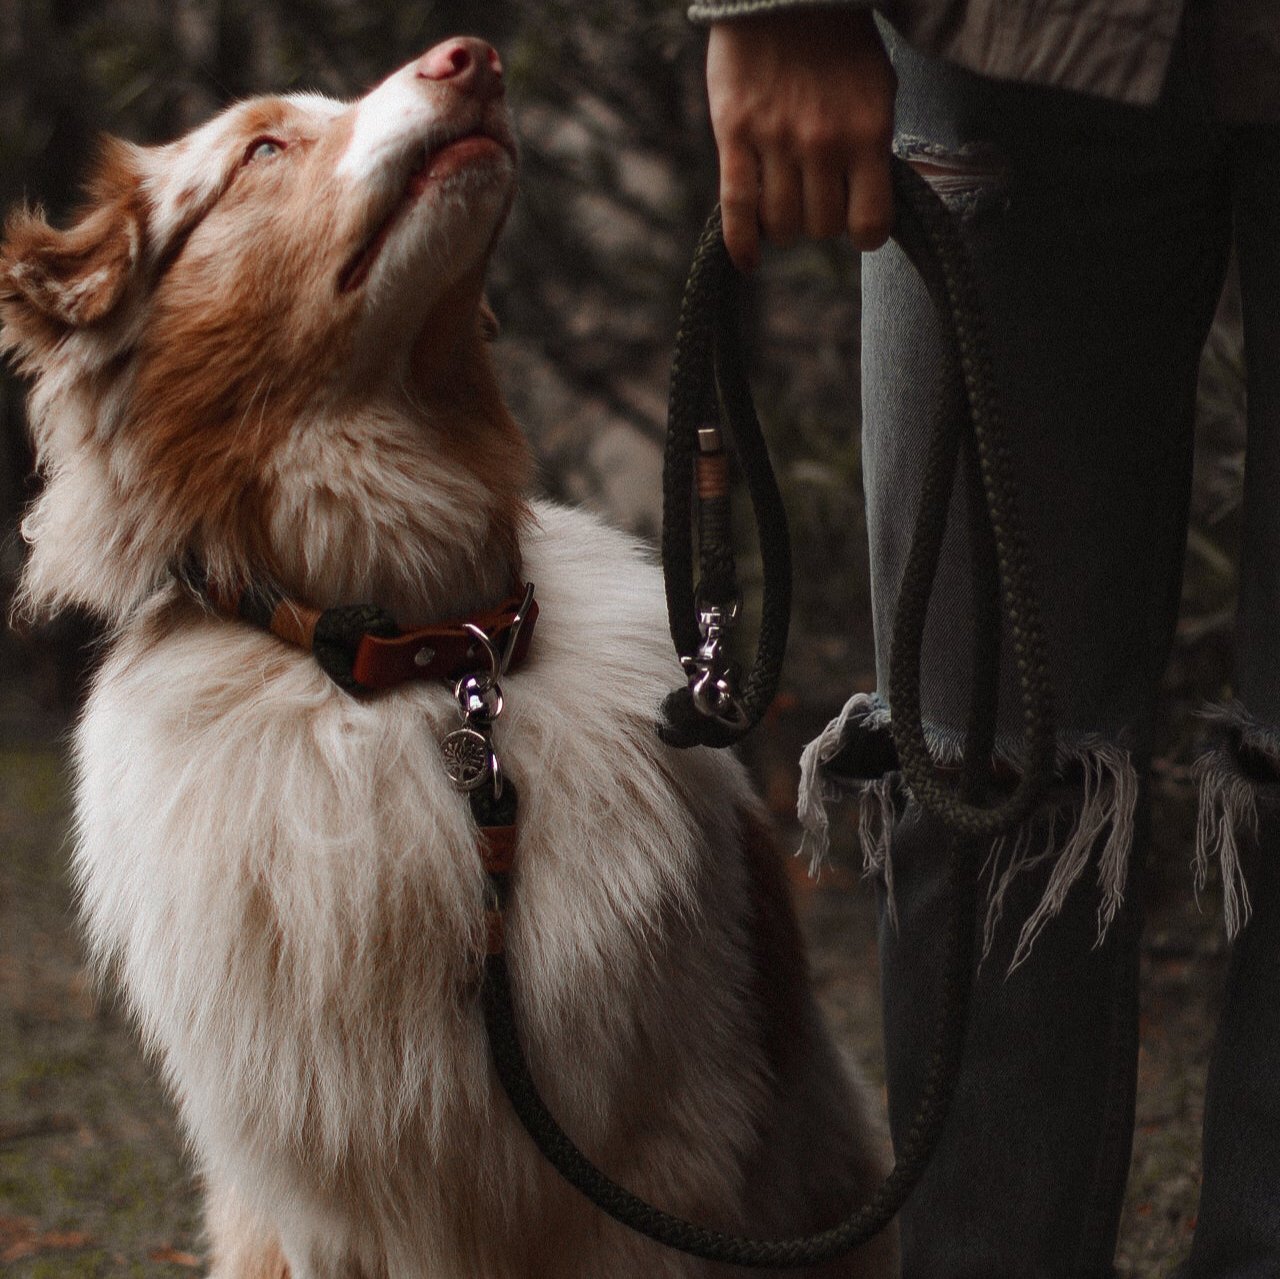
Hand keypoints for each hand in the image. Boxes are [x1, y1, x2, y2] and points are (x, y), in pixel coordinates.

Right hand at [705, 8, 896, 270]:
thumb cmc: (836, 40)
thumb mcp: (875, 87)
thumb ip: (870, 144)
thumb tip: (862, 204)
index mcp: (868, 130)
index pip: (870, 223)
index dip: (863, 231)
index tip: (855, 221)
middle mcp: (824, 141)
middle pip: (821, 227)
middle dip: (819, 222)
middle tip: (813, 199)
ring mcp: (776, 139)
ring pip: (782, 225)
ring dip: (784, 226)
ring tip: (783, 204)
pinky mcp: (734, 134)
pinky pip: (738, 209)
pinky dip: (743, 246)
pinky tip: (748, 263)